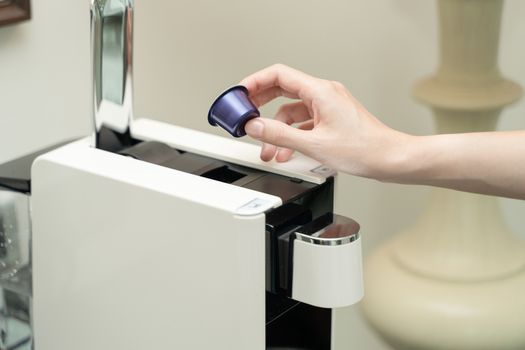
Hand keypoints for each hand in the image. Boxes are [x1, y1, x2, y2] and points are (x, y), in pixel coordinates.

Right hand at [240, 64, 409, 178]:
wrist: (389, 159)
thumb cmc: (364, 149)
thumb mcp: (314, 144)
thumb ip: (279, 135)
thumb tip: (255, 126)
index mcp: (320, 92)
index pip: (279, 75)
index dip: (255, 82)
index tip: (241, 94)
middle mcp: (324, 94)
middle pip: (283, 90)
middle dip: (261, 104)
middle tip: (245, 114)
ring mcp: (329, 106)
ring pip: (292, 111)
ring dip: (277, 128)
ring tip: (266, 148)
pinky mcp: (332, 119)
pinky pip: (304, 122)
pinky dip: (292, 134)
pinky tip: (286, 151)